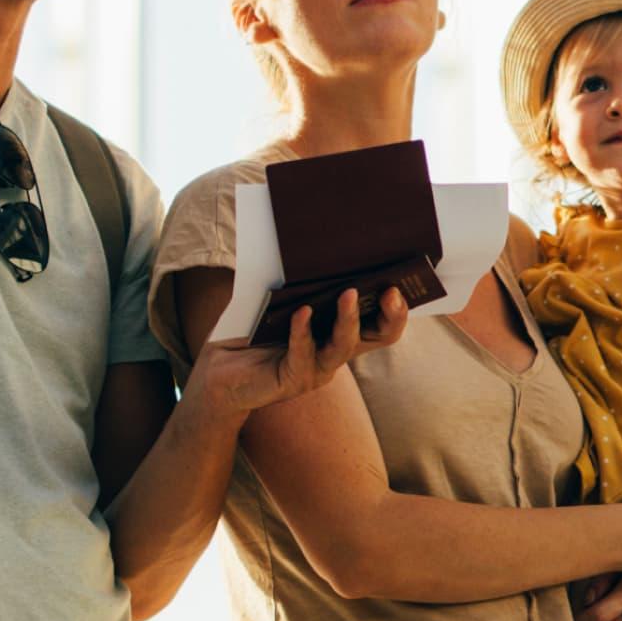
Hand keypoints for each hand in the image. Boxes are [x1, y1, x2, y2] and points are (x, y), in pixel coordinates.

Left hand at [183, 285, 407, 422]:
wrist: (218, 373)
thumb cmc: (251, 332)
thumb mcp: (280, 300)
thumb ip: (302, 281)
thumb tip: (319, 241)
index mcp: (338, 333)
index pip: (383, 324)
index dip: (398, 307)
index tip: (403, 280)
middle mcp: (335, 353)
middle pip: (379, 337)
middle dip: (390, 315)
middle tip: (391, 290)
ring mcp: (317, 369)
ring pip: (344, 346)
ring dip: (347, 319)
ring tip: (347, 294)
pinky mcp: (293, 379)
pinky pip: (303, 353)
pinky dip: (302, 330)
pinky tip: (301, 312)